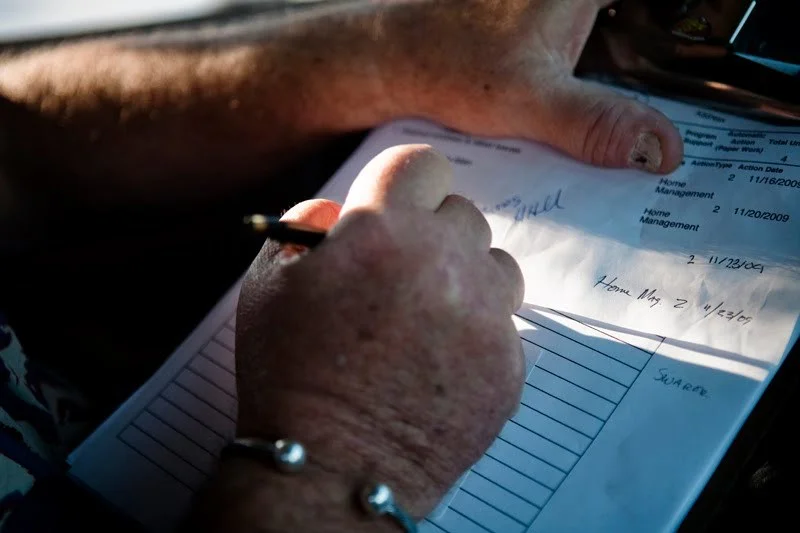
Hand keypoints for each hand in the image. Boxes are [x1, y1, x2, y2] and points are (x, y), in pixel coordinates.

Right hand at [234, 144, 525, 519]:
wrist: (332, 467)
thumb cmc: (290, 375)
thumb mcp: (267, 286)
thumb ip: (302, 226)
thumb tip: (338, 210)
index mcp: (383, 230)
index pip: (423, 165)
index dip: (406, 185)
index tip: (397, 208)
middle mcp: (445, 261)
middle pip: (463, 215)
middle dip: (432, 234)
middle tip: (400, 276)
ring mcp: (486, 315)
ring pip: (497, 265)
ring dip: (466, 279)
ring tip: (427, 318)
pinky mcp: (509, 363)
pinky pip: (504, 325)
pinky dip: (477, 334)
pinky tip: (439, 364)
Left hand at [378, 0, 682, 172]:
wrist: (391, 62)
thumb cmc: (448, 65)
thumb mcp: (532, 100)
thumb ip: (598, 124)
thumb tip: (663, 150)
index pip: (666, 8)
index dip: (690, 24)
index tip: (711, 47)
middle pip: (641, 24)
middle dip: (660, 50)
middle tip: (675, 111)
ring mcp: (557, 6)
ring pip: (614, 31)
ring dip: (631, 59)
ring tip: (649, 113)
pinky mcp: (540, 21)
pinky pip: (587, 38)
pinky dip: (600, 63)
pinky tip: (602, 104)